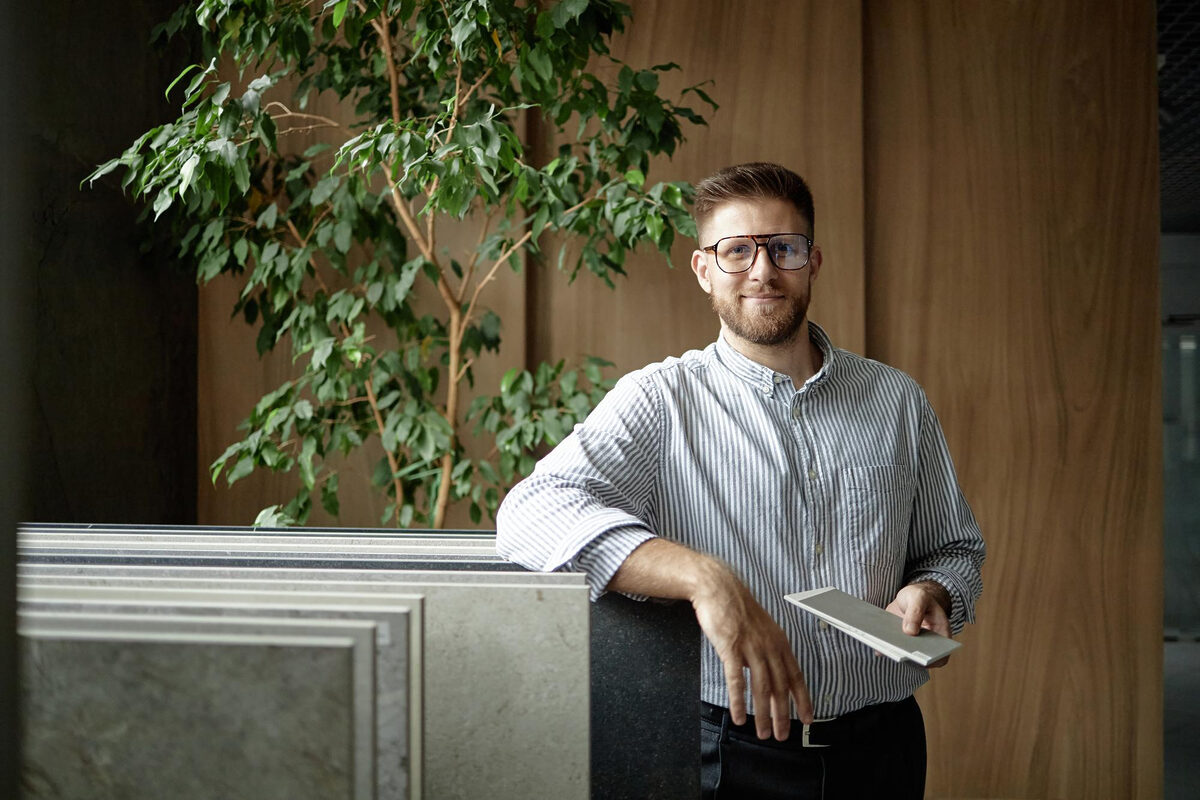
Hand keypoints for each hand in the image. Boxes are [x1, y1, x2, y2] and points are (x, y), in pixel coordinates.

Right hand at [691, 564, 813, 738]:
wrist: (718, 586)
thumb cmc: (736, 607)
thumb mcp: (759, 628)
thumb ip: (765, 650)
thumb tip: (765, 673)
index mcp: (779, 641)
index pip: (795, 676)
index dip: (803, 699)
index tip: (807, 719)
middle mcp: (769, 645)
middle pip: (779, 686)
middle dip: (783, 714)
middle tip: (782, 735)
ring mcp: (750, 646)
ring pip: (761, 687)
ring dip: (763, 714)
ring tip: (763, 733)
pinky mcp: (730, 647)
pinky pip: (736, 679)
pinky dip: (739, 700)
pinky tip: (739, 716)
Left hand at [885, 581, 952, 667]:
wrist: (908, 596)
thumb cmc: (919, 596)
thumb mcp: (919, 597)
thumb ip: (916, 611)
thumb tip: (910, 632)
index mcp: (941, 634)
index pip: (942, 654)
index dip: (933, 659)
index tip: (922, 657)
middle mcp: (927, 644)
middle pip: (920, 658)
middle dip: (909, 656)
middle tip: (898, 651)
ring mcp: (911, 645)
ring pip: (902, 655)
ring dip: (893, 652)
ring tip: (883, 645)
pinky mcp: (897, 642)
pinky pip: (890, 648)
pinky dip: (882, 647)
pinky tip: (874, 641)